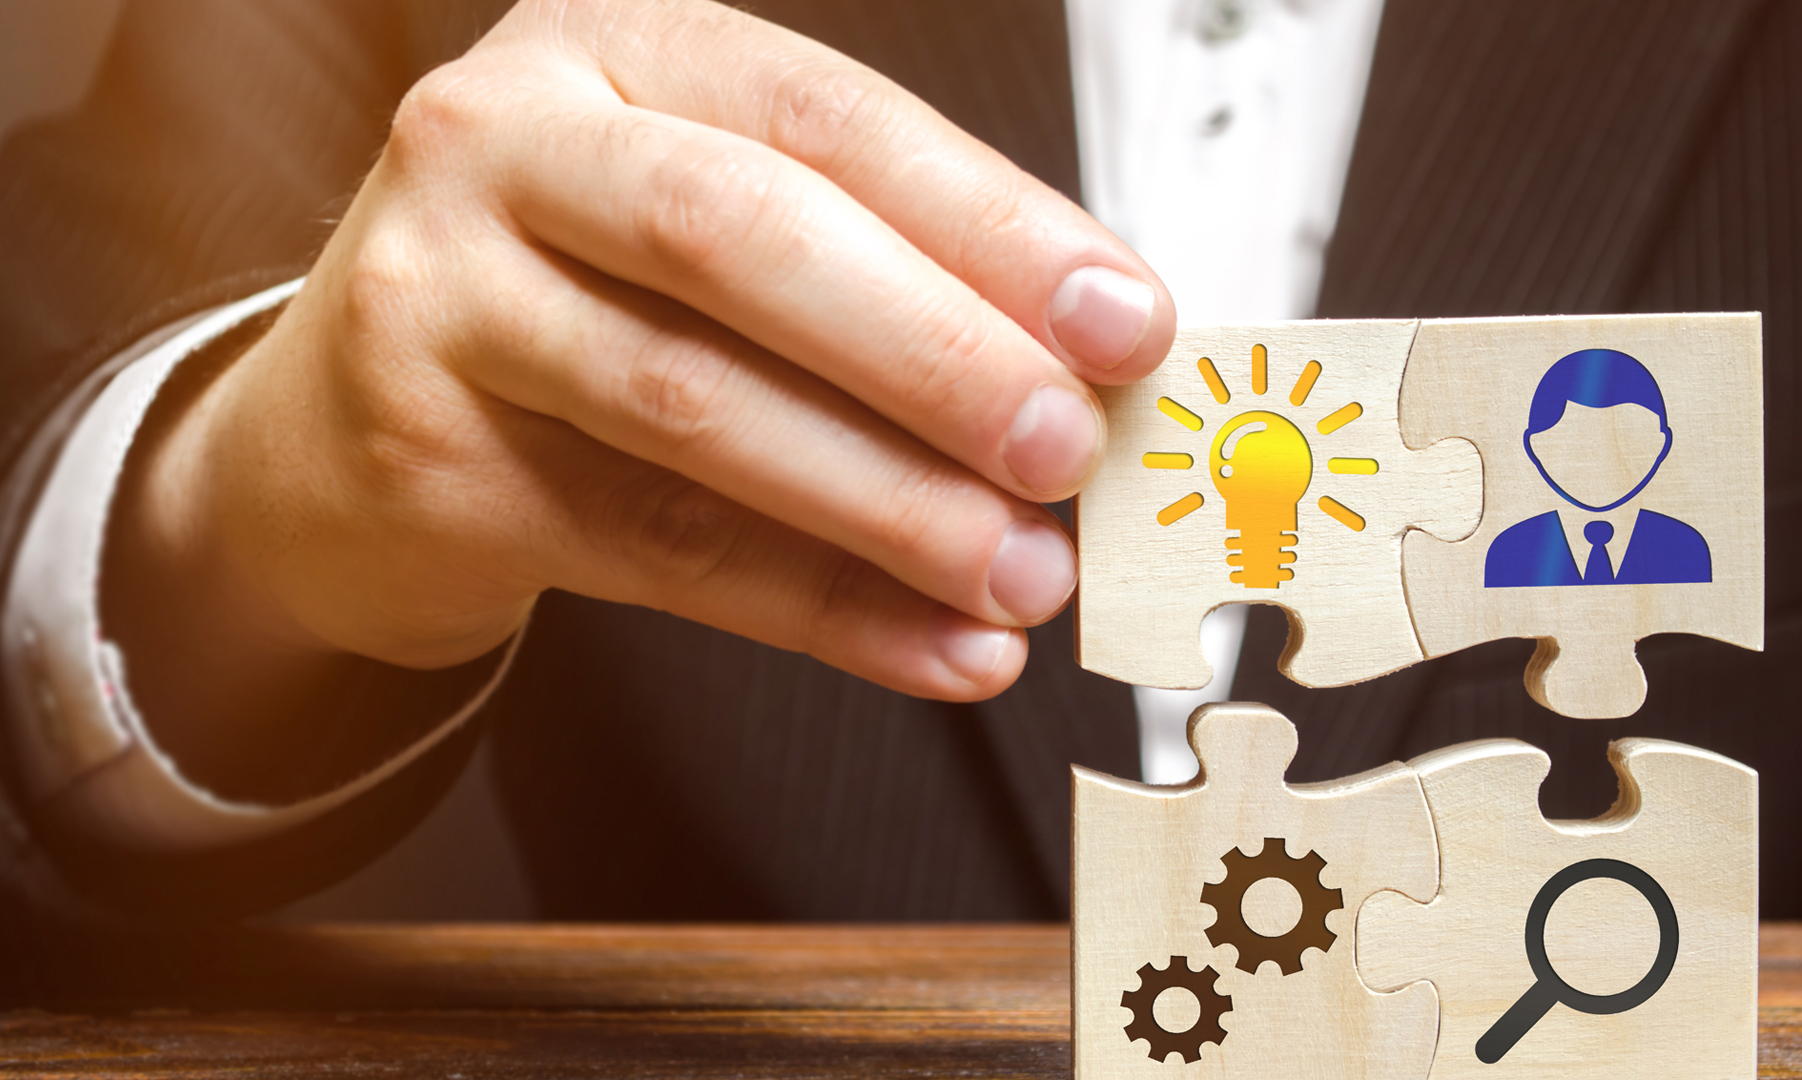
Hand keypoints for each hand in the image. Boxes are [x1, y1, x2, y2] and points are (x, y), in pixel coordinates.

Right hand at [105, 0, 1174, 749]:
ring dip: (888, 506)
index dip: (990, 225)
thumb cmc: (575, 297)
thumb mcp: (703, 226)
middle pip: (740, 238)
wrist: (341, 422)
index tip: (1122, 323)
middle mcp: (508, 142)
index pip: (827, 122)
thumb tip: (1086, 374)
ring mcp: (441, 294)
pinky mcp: (426, 455)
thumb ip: (873, 270)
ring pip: (693, 405)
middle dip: (932, 353)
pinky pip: (654, 547)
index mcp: (617, 52)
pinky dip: (818, 610)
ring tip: (1020, 575)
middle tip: (1067, 450)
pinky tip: (930, 647)